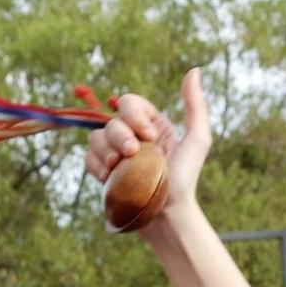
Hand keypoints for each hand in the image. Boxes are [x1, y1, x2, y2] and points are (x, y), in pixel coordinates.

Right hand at [85, 70, 209, 224]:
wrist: (168, 216)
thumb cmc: (184, 180)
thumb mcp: (197, 140)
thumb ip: (195, 106)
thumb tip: (193, 70)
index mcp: (150, 125)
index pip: (129, 103)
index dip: (134, 115)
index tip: (150, 137)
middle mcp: (131, 137)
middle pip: (111, 119)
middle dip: (120, 134)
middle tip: (133, 153)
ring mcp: (116, 155)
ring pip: (96, 137)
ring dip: (106, 149)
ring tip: (119, 166)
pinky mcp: (104, 173)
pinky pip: (88, 158)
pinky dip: (96, 164)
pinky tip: (110, 176)